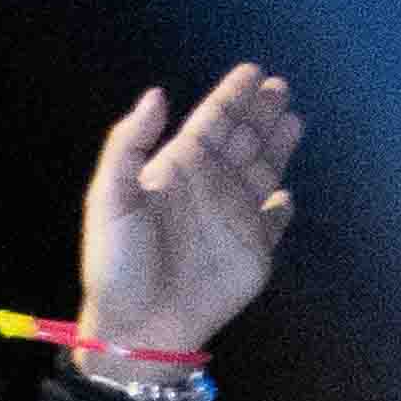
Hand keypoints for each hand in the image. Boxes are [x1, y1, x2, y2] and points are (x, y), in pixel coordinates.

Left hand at [78, 61, 301, 361]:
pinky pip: (273, 224)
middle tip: (278, 86)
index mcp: (178, 171)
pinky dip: (280, 210)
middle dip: (260, 112)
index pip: (212, 123)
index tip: (252, 72)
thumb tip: (156, 96)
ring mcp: (234, 220)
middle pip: (243, 140)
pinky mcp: (253, 253)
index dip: (232, 97)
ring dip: (278, 146)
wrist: (136, 328)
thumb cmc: (116, 265)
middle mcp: (210, 189)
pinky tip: (284, 196)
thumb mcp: (109, 199)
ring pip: (264, 172)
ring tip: (292, 118)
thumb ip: (128, 145)